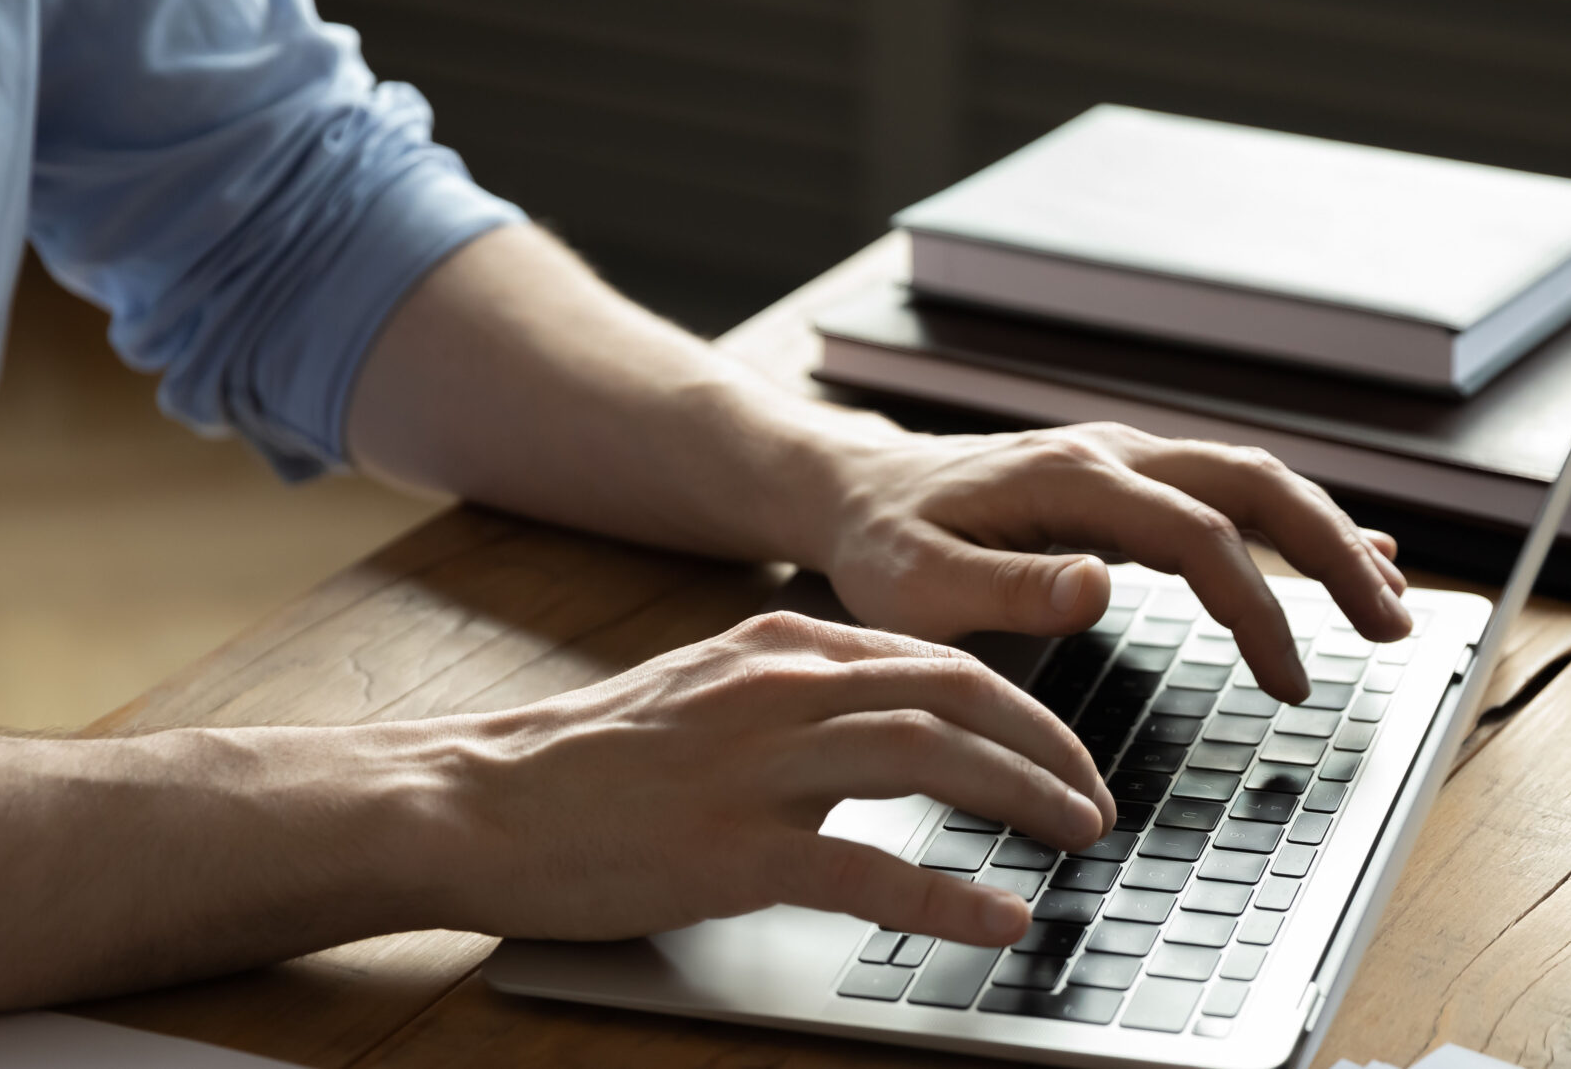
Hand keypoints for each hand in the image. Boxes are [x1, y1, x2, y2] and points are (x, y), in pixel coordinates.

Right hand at [417, 611, 1119, 946]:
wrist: (474, 799)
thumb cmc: (585, 763)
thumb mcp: (704, 694)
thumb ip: (796, 697)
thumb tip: (890, 721)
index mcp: (779, 649)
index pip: (934, 660)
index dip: (1020, 705)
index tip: (1062, 749)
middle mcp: (781, 691)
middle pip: (957, 695)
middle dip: (1048, 745)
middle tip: (1096, 798)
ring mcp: (757, 768)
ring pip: (931, 759)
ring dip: (1024, 797)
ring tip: (1079, 837)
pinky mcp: (731, 849)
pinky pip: (867, 870)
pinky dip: (948, 895)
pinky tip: (1000, 919)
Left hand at [813, 423, 1408, 702]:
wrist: (855, 489)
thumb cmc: (882, 546)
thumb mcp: (918, 585)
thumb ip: (1008, 589)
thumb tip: (1099, 585)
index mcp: (1069, 479)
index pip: (1198, 536)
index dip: (1257, 608)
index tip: (1291, 682)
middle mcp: (1111, 452)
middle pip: (1256, 485)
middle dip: (1335, 552)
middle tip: (1395, 628)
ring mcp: (1125, 458)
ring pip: (1256, 480)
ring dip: (1329, 536)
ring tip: (1390, 604)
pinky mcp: (1128, 478)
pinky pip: (1231, 491)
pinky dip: (1296, 522)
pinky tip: (1356, 551)